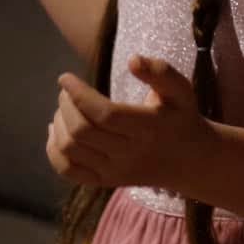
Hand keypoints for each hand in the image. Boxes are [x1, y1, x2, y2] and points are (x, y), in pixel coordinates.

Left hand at [47, 61, 213, 189]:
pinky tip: (57, 131)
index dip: (78, 94)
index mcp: (149, 128)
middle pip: (82, 132)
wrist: (190, 161)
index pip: (104, 114)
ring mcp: (116, 172)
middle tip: (66, 91)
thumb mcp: (181, 90)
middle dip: (65, 106)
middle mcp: (130, 153)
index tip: (65, 78)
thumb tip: (132, 60)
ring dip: (59, 124)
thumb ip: (160, 72)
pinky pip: (68, 171)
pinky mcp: (105, 182)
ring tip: (64, 108)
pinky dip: (54, 151)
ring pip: (71, 151)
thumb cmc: (181, 118)